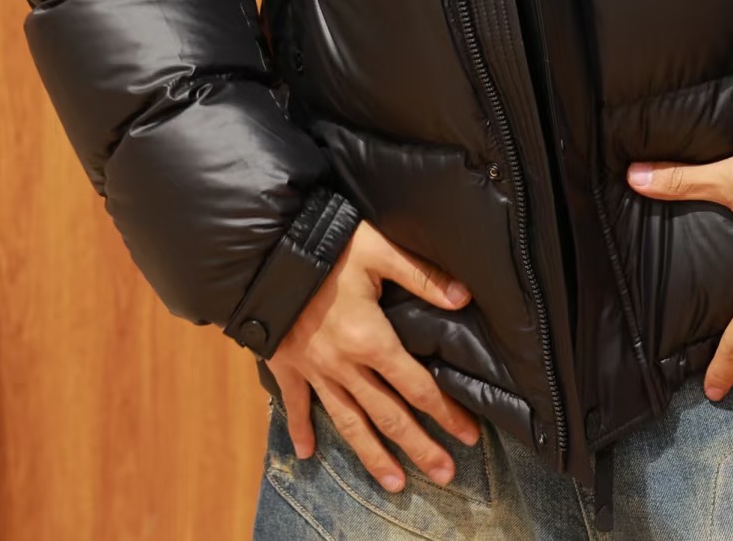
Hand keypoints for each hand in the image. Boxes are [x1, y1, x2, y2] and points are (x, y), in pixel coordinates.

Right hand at [266, 219, 482, 492]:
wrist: (264, 255)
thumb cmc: (326, 248)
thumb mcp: (378, 250)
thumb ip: (421, 276)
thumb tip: (463, 297)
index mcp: (371, 340)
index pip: (417, 387)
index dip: (446, 413)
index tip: (468, 435)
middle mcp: (345, 366)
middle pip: (389, 415)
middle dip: (419, 447)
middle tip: (444, 474)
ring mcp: (315, 371)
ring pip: (349, 422)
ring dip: (373, 456)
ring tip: (395, 484)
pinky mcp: (288, 366)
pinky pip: (295, 405)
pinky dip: (300, 430)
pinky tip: (307, 455)